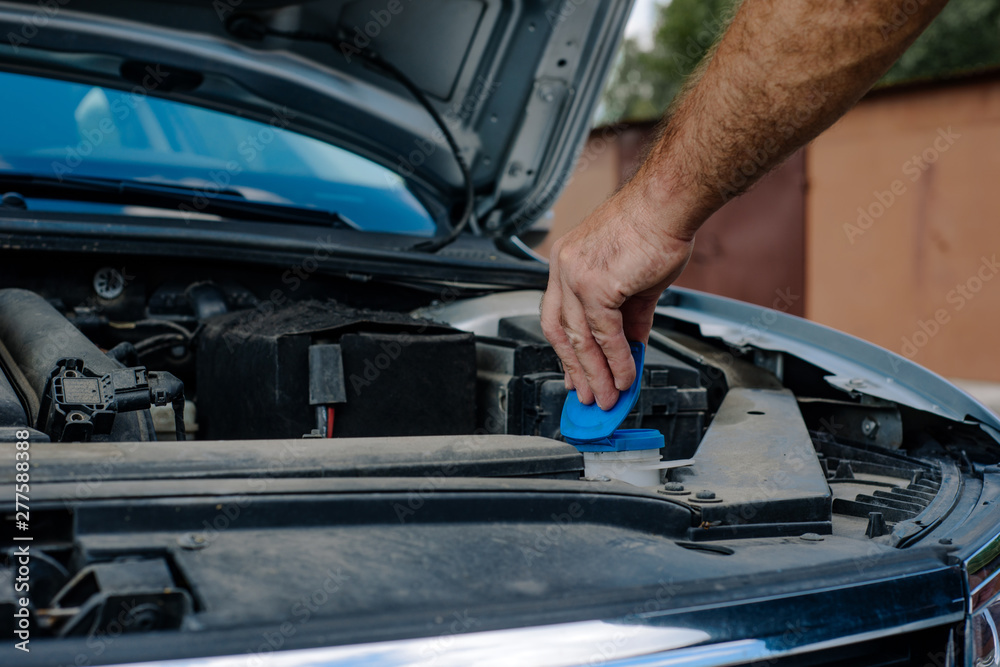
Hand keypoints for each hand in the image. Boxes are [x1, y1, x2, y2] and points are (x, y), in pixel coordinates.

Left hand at [541, 180, 693, 409]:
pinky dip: (617, 360)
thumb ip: (629, 316)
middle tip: (587, 395)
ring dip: (597, 374)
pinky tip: (626, 376)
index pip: (556, 316)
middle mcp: (563, 268)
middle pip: (560, 332)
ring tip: (608, 397)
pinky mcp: (595, 285)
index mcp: (565, 262)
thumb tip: (631, 345)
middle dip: (576, 369)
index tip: (575, 372)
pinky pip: (605, 335)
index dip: (566, 350)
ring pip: (581, 339)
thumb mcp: (634, 279)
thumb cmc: (654, 227)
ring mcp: (575, 276)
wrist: (669, 202)